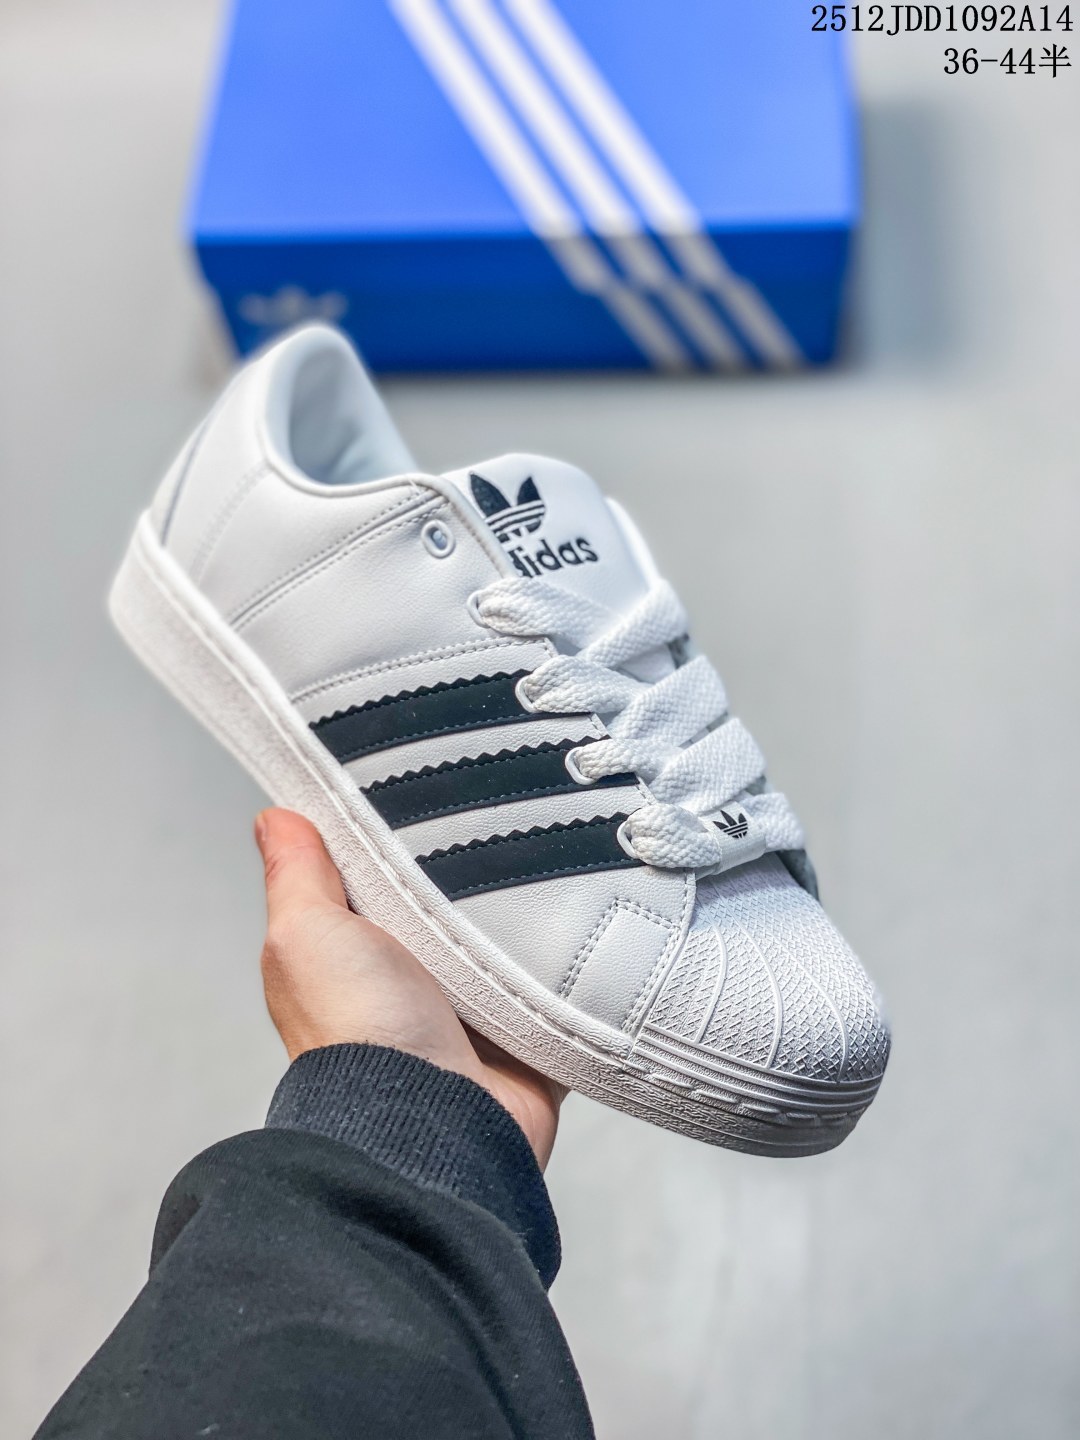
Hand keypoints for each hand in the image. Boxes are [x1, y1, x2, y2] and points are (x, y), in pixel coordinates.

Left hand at [254, 808, 563, 1167]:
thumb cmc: (358, 1039)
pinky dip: (572, 959)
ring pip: (509, 935)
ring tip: (548, 864)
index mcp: (358, 952)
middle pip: (450, 898)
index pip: (380, 873)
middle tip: (499, 818)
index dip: (396, 832)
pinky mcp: (526, 1033)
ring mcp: (473, 1008)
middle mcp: (413, 980)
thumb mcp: (308, 935)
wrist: (436, 1123)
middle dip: (474, 867)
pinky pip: (562, 979)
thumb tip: (274, 818)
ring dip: (526, 911)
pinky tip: (581, 922)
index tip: (424, 783)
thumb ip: (297, 876)